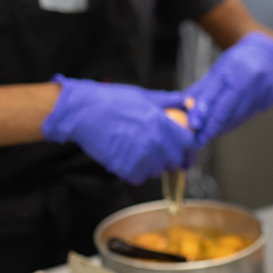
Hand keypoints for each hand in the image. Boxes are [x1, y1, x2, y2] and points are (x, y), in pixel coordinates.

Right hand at [41, 76, 195, 184]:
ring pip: (157, 170)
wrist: (83, 113)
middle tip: (163, 154)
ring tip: (142, 153)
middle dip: (172, 158)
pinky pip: (139, 177)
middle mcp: (154, 142)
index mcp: (161, 123)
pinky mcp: (124, 168)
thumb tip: (186, 102)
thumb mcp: (144, 96)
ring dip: (154, 166)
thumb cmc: (112, 101)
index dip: (189, 149)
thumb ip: (168, 101)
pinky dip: (136, 172)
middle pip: (174, 160)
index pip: (187, 143)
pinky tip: (129, 159)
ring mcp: (139, 157)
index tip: (186, 152)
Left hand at [184, 32, 272, 145]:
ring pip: (238, 115)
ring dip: (222, 127)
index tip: (194, 126)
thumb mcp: (218, 71)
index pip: (214, 92)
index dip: (203, 111)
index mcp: (231, 67)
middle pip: (228, 108)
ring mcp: (263, 86)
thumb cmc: (237, 64)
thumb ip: (203, 90)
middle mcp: (248, 77)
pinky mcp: (272, 95)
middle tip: (199, 140)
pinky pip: (249, 114)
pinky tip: (225, 127)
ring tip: (209, 135)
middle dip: (212, 126)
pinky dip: (235, 122)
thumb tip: (184, 108)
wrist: (266, 55)